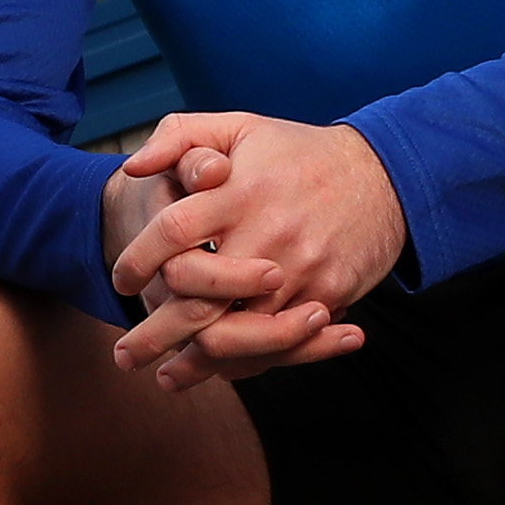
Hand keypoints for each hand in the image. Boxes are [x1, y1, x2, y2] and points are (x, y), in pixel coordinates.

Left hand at [104, 113, 406, 390]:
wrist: (384, 173)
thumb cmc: (297, 153)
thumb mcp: (239, 127)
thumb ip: (179, 139)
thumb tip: (132, 169)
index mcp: (240, 189)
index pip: (173, 230)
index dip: (137, 260)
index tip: (121, 282)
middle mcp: (269, 231)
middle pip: (200, 299)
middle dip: (154, 334)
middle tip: (124, 356)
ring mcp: (301, 268)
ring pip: (239, 332)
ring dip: (198, 362)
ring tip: (168, 377)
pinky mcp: (329, 293)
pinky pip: (282, 342)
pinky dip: (248, 362)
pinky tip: (220, 370)